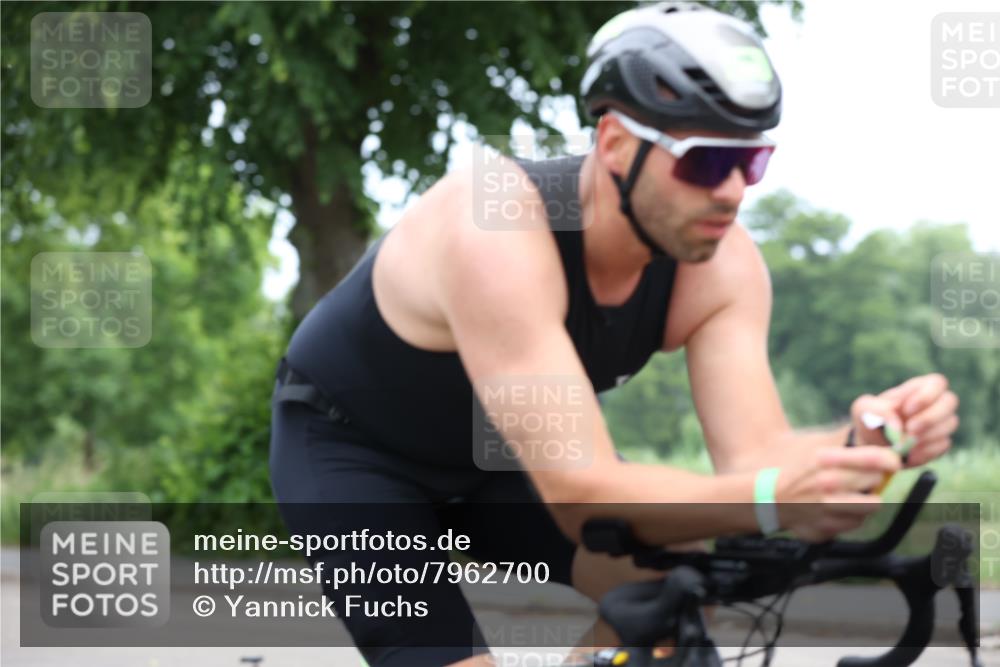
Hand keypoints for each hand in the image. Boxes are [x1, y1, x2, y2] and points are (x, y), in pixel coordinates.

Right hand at [776, 446, 900, 541]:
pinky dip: (849, 516)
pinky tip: (834, 508)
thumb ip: (849, 441)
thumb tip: (885, 438)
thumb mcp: (818, 447)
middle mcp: (826, 484)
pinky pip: (855, 523)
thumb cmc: (797, 469)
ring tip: (848, 493)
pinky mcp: (825, 529)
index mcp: (825, 459)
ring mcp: (826, 509)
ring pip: (871, 505)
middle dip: (871, 478)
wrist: (766, 497)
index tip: (892, 461)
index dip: (890, 460)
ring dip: (864, 500)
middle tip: (859, 477)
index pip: (876, 459)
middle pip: (876, 481)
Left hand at [851, 373, 959, 466]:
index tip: (906, 410)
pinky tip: (908, 453)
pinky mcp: (939, 443)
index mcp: (916, 389)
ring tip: (904, 443)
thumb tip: (899, 427)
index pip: (937, 382)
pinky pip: (943, 445)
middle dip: (930, 417)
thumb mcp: (863, 409)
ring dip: (926, 435)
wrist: (871, 446)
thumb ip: (877, 410)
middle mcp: (933, 403)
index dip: (926, 396)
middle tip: (909, 429)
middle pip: (950, 401)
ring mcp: (940, 423)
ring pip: (949, 424)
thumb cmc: (869, 420)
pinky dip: (925, 451)